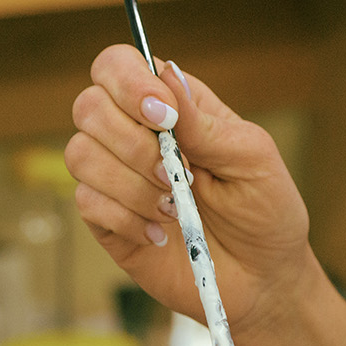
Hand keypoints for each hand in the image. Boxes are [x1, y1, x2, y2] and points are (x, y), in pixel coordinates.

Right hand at [66, 44, 316, 331]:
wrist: (263, 280)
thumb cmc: (265, 211)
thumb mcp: (251, 159)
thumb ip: (205, 122)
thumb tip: (166, 77)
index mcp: (170, 106)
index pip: (116, 66)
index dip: (128, 83)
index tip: (165, 118)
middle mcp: (134, 134)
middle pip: (88, 106)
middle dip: (131, 143)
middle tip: (177, 176)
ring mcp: (116, 178)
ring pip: (80, 155)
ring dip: (131, 185)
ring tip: (175, 210)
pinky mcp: (108, 221)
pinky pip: (87, 203)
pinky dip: (127, 219)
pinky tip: (162, 235)